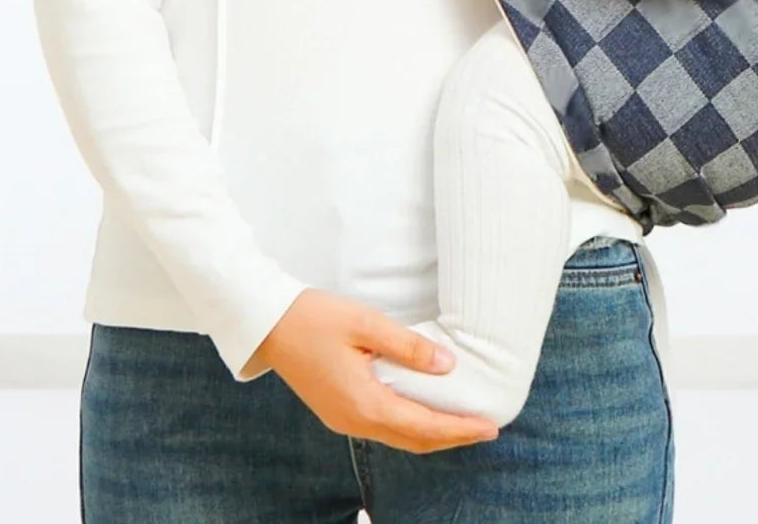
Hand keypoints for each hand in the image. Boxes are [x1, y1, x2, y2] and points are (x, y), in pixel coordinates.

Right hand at [241, 290, 499, 452]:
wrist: (267, 323)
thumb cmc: (315, 318)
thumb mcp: (366, 324)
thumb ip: (408, 346)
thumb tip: (448, 367)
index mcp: (364, 403)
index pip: (424, 426)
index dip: (460, 429)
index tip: (490, 426)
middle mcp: (355, 421)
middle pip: (414, 440)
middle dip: (452, 437)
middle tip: (486, 428)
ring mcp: (343, 419)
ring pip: (398, 437)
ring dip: (432, 434)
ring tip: (461, 422)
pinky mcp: (337, 410)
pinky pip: (382, 427)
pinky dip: (410, 425)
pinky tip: (422, 412)